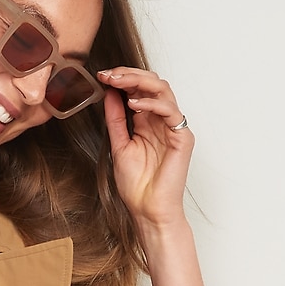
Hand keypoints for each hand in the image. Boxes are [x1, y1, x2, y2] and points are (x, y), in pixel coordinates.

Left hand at [97, 67, 192, 231]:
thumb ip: (115, 119)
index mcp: (147, 122)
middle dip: (129, 74)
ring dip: (140, 81)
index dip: (122, 78)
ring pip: (163, 89)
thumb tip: (110, 93)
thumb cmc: (137, 187)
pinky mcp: (182, 137)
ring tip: (119, 82)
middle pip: (152, 83)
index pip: (139, 89)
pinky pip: (170, 110)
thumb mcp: (119, 145)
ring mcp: (173, 127)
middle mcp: (162, 121)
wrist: (148, 211)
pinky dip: (152, 103)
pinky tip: (135, 103)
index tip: (102, 75)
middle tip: (109, 74)